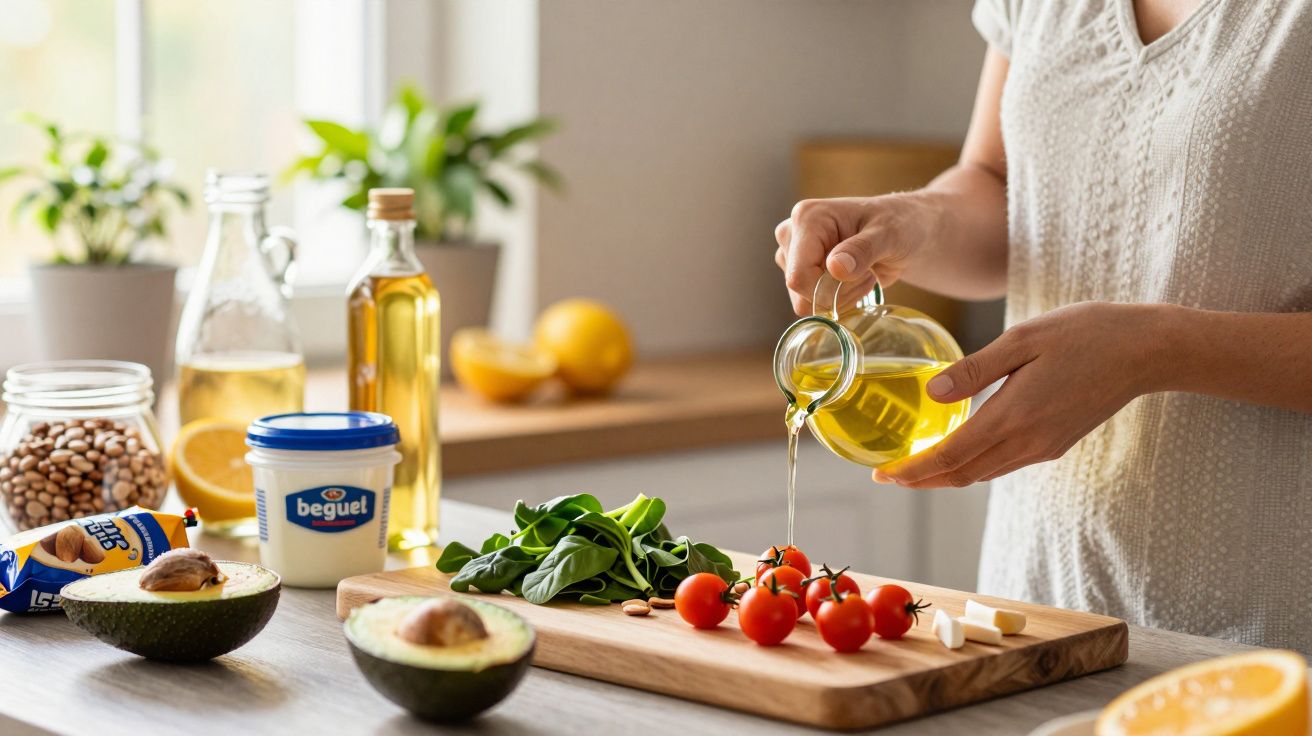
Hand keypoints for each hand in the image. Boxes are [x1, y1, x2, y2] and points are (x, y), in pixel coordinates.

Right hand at [774, 195, 933, 315]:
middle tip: (868, 274)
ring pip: (804, 301)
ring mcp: (793, 254)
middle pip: (800, 290)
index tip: (866, 276)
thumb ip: (863, 249)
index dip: (830, 289)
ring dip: (839, 297)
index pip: (799, 276)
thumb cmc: (900, 224)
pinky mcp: (801, 271)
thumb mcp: (890, 234)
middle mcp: (792, 235)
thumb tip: (834, 268)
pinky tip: (854, 281)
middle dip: (837, 293)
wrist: (906, 231)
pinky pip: (810, 303)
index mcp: (807, 218)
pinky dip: (836, 300)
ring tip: (863, 274)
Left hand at [873, 302, 1164, 487]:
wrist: (1147, 350)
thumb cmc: (1086, 333)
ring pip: (983, 472)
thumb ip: (975, 369)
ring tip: (914, 466)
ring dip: (946, 474)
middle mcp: (1028, 441)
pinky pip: (1004, 462)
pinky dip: (973, 464)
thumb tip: (932, 394)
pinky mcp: (1055, 443)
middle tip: (887, 477)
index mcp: (1014, 416)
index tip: (881, 477)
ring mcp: (1044, 447)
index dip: (912, 471)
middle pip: (962, 474)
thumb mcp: (1024, 339)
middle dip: (922, 479)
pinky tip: (960, 449)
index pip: (951, 457)